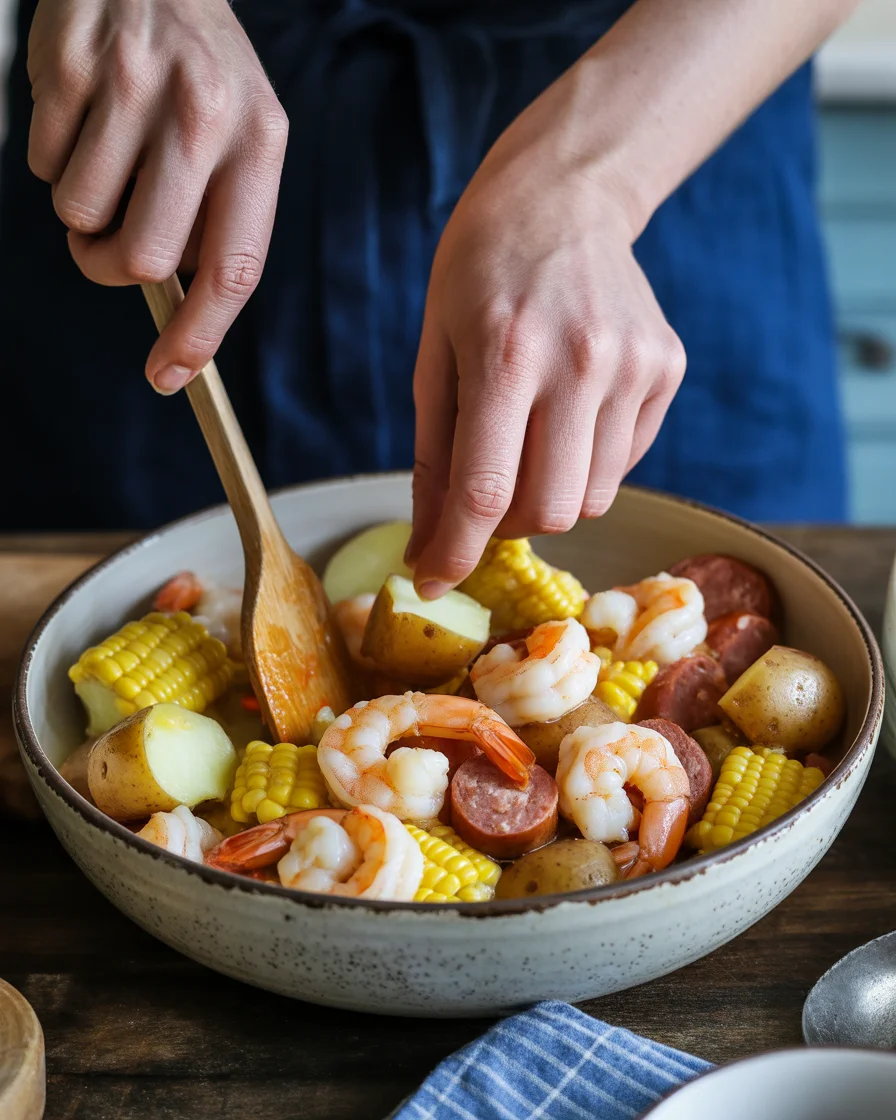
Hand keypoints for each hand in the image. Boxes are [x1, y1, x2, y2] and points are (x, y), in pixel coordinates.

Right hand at [27, 0, 287, 392]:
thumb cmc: (201, 73)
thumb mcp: (241, 134)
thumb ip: (218, 217)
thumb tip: (178, 309)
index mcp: (258, 142)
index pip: (233, 266)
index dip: (199, 334)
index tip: (169, 376)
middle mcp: (201, 114)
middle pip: (143, 257)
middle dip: (113, 269)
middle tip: (107, 245)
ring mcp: (131, 86)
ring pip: (79, 215)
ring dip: (82, 209)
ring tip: (105, 156)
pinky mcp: (68, 66)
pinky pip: (40, 165)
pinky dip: (54, 158)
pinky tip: (84, 115)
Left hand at [407, 73, 685, 597]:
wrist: (562, 197)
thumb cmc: (478, 274)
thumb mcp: (435, 353)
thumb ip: (433, 455)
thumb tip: (430, 546)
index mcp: (506, 353)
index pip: (486, 488)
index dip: (456, 550)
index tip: (433, 577)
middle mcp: (580, 361)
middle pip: (552, 509)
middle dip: (509, 524)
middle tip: (486, 495)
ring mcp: (634, 365)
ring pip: (594, 497)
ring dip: (551, 494)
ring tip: (529, 441)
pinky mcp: (666, 367)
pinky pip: (625, 461)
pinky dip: (587, 461)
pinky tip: (568, 410)